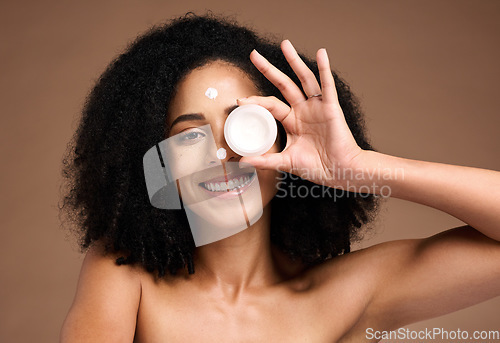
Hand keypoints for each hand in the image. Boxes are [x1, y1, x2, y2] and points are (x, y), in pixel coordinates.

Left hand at [238, 40, 364, 187]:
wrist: (340, 172)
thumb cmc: (317, 167)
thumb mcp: (286, 162)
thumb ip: (265, 160)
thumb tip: (242, 162)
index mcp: (292, 121)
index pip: (270, 105)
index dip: (256, 101)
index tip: (241, 101)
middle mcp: (303, 110)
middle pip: (283, 85)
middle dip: (268, 70)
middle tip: (254, 55)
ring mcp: (317, 107)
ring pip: (304, 79)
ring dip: (294, 61)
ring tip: (285, 45)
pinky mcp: (331, 108)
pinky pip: (327, 85)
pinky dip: (324, 69)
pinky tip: (321, 53)